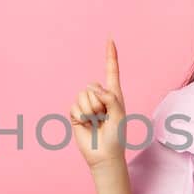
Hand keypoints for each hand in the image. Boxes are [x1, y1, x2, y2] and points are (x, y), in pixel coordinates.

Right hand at [71, 38, 127, 169]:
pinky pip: (74, 106)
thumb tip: (91, 88)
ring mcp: (87, 104)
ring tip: (96, 122)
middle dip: (98, 103)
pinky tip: (86, 125)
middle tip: (104, 118)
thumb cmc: (116, 136)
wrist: (104, 154)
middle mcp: (100, 96)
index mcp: (114, 94)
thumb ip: (109, 96)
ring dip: (90, 111)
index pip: (111, 71)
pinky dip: (81, 116)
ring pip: (82, 96)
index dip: (110, 55)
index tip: (110, 39)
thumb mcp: (119, 113)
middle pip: (92, 86)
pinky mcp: (76, 113)